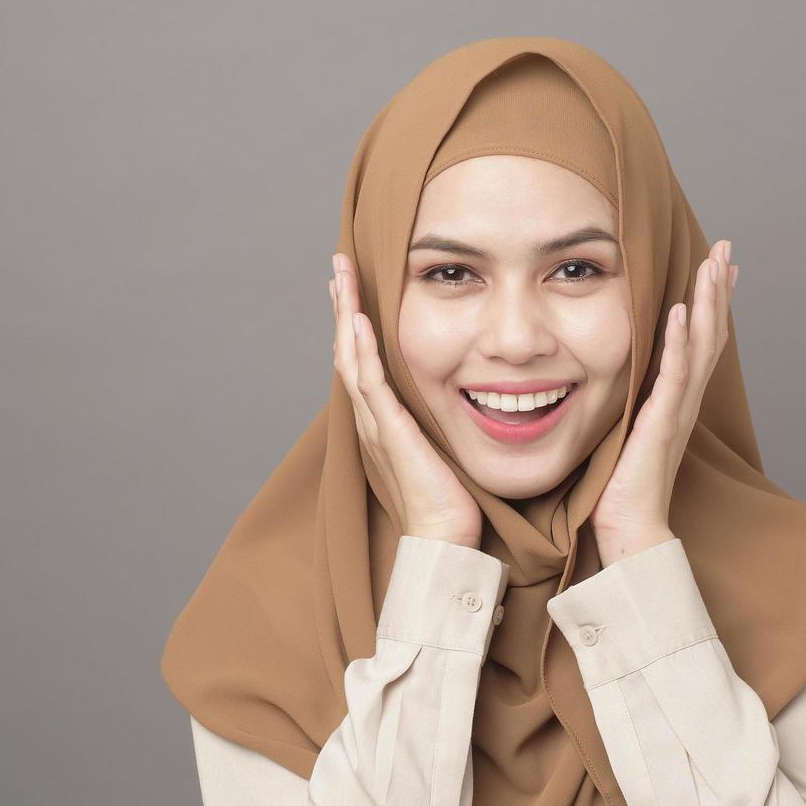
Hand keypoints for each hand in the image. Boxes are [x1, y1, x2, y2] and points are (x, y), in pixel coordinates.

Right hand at [331, 252, 480, 548]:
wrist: (441, 539)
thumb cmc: (449, 503)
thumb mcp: (443, 447)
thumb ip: (441, 421)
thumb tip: (467, 395)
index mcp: (383, 420)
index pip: (363, 360)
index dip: (355, 323)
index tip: (355, 289)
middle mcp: (372, 418)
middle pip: (348, 350)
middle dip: (343, 306)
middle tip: (338, 267)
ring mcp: (377, 424)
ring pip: (352, 358)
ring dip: (346, 314)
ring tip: (341, 277)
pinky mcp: (390, 433)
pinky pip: (371, 384)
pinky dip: (363, 350)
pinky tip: (360, 321)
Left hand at [590, 239, 738, 566]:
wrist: (630, 529)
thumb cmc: (620, 490)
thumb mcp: (623, 433)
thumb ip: (624, 404)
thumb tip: (607, 383)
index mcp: (674, 401)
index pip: (697, 343)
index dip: (709, 305)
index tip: (717, 270)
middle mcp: (683, 400)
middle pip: (709, 334)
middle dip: (718, 290)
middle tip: (728, 250)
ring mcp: (677, 410)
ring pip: (700, 345)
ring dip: (708, 302)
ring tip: (715, 264)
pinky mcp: (662, 422)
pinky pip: (674, 374)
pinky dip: (678, 341)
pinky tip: (680, 310)